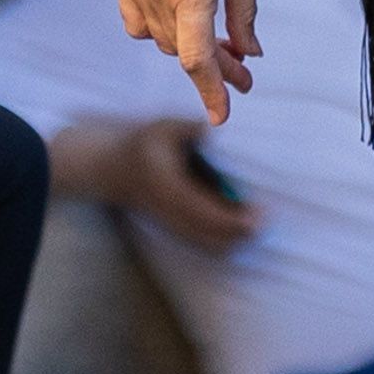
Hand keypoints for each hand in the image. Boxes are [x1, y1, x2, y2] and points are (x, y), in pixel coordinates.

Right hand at [56, 115, 264, 253]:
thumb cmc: (140, 145)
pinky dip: (221, 238)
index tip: (260, 216)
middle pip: (212, 238)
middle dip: (240, 235)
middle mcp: (173, 214)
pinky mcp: (172, 225)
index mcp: (172, 192)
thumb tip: (213, 130)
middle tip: (264, 222)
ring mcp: (171, 223)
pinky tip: (237, 225)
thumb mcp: (163, 130)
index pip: (209, 216)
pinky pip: (200, 240)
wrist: (109, 169)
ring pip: (207, 244)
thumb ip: (189, 130)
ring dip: (232, 239)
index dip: (236, 221)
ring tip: (254, 223)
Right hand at [116, 0, 260, 122]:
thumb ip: (244, 14)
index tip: (223, 118)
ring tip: (218, 36)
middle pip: (181, 50)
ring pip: (157, 36)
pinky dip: (155, 25)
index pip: (198, 59)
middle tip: (243, 68)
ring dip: (186, 43)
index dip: (212, 92)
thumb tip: (248, 56)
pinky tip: (180, 16)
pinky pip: (133, 17)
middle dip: (213, 65)